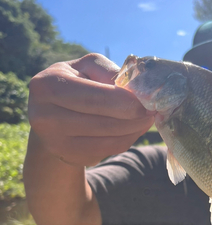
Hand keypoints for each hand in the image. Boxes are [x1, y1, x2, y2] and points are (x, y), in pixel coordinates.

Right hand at [28, 53, 154, 165]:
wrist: (52, 111)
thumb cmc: (76, 82)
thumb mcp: (88, 67)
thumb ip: (109, 72)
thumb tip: (135, 89)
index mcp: (48, 85)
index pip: (94, 97)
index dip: (125, 102)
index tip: (148, 102)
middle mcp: (45, 116)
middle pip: (103, 122)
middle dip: (135, 118)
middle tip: (153, 111)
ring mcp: (55, 141)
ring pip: (109, 140)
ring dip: (135, 130)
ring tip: (147, 119)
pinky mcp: (69, 156)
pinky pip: (108, 150)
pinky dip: (126, 140)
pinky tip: (134, 129)